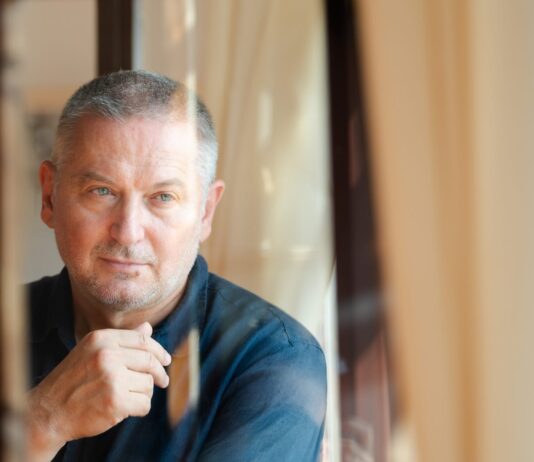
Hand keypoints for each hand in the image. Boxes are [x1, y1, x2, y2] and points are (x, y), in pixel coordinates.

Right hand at [27, 322, 170, 460]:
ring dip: (144, 393)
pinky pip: (144, 404)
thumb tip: (148, 327)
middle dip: (160, 373)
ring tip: (127, 397)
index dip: (159, 351)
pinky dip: (139, 409)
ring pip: (148, 384)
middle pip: (150, 361)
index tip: (166, 360)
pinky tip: (126, 409)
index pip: (143, 340)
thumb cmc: (73, 380)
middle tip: (163, 381)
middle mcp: (106, 355)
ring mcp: (111, 378)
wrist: (47, 412)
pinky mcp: (115, 402)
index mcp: (102, 339)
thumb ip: (122, 340)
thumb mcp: (92, 351)